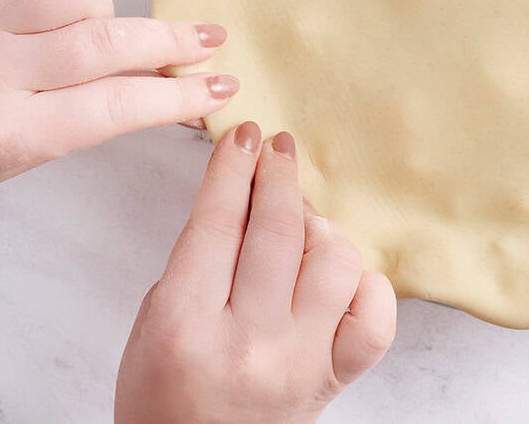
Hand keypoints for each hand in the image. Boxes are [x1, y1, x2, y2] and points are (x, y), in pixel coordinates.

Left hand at [0, 0, 238, 201]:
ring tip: (105, 29)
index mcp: (8, 132)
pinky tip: (58, 7)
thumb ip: (97, 115)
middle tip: (210, 40)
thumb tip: (178, 85)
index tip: (219, 88)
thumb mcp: (30, 152)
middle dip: (170, 41)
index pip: (114, 107)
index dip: (177, 96)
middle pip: (103, 44)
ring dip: (107, 9)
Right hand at [115, 123, 396, 423]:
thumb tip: (249, 191)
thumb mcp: (154, 319)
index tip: (244, 135)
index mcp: (185, 326)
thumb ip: (200, 259)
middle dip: (278, 175)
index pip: (218, 222)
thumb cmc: (164, 393)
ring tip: (300, 226)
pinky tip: (338, 278)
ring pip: (335, 262)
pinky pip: (374, 316)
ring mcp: (299, 364)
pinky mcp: (334, 380)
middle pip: (279, 232)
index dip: (234, 168)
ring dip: (320, 228)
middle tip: (277, 151)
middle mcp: (248, 345)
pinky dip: (364, 285)